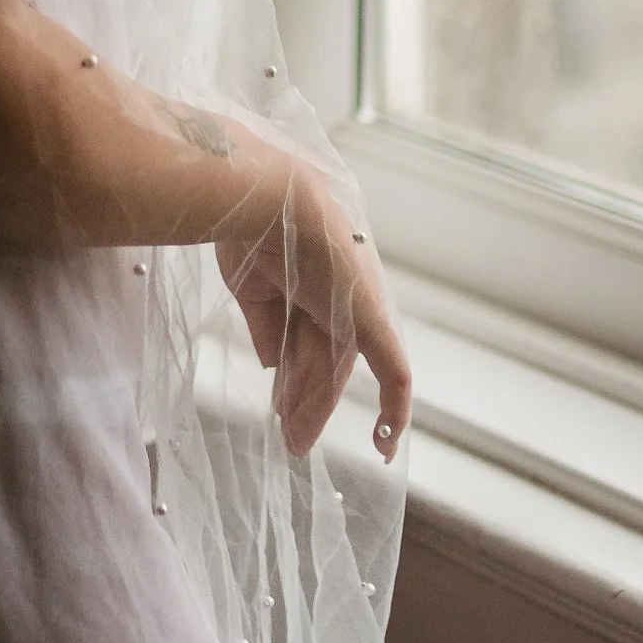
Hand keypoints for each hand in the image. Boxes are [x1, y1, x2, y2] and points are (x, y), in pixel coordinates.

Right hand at [216, 155, 412, 461]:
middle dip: (303, 398)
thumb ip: (266, 329)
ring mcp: (355, 306)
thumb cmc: (250, 229)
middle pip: (319, 356)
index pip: (303, 335)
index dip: (292, 372)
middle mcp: (337, 294)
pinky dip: (393, 408)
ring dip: (317, 406)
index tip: (281, 403)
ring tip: (297, 443)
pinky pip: (392, 372)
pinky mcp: (372, 320)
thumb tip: (273, 364)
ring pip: (336, 369)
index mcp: (307, 279)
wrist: (268, 198)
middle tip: (291, 439)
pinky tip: (386, 443)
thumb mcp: (252, 289)